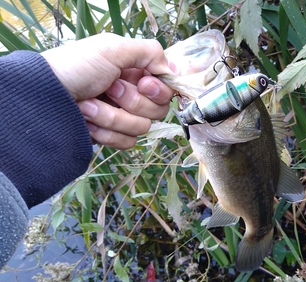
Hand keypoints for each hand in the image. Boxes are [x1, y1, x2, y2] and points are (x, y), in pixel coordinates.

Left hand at [41, 33, 176, 148]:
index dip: (159, 89)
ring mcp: (121, 117)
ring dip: (113, 116)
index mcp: (135, 72)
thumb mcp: (112, 48)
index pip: (167, 88)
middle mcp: (132, 94)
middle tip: (109, 88)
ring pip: (141, 128)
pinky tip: (87, 120)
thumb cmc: (75, 67)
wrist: (42, 97)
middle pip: (158, 111)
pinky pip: (126, 142)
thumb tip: (172, 71)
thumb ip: (149, 52)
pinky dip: (105, 131)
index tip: (143, 83)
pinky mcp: (111, 136)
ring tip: (88, 104)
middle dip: (132, 101)